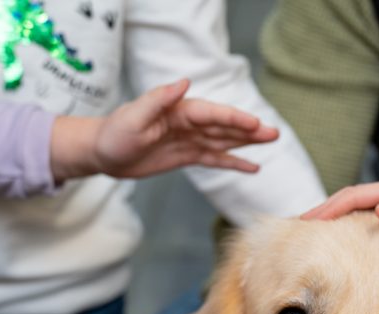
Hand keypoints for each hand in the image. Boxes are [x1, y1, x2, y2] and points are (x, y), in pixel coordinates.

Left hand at [51, 79, 279, 181]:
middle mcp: (188, 123)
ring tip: (271, 141)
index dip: (233, 119)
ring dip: (247, 143)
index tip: (254, 124)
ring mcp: (190, 140)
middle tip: (274, 133)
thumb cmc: (115, 133)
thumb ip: (159, 99)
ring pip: (224, 141)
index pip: (211, 114)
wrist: (104, 154)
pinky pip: (214, 158)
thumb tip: (184, 83)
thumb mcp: (133, 116)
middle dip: (249, 130)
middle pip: (224, 127)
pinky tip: (252, 166)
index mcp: (179, 110)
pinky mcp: (187, 156)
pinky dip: (233, 162)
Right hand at [302, 159, 378, 222]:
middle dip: (323, 210)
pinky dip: (355, 218)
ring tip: (319, 229)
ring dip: (337, 213)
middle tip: (300, 225)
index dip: (327, 210)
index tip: (306, 223)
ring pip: (359, 205)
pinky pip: (372, 211)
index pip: (351, 197)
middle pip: (349, 198)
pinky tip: (354, 231)